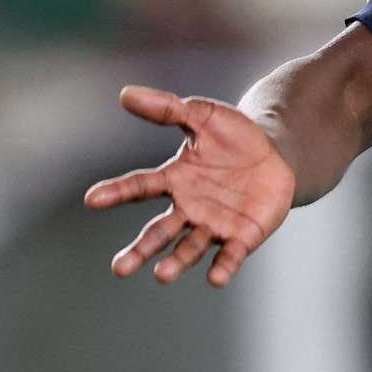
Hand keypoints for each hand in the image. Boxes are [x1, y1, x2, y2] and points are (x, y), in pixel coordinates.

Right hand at [84, 86, 295, 287]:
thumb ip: (168, 108)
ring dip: (176, 262)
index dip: (116, 192)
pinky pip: (230, 254)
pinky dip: (223, 266)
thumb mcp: (204, 116)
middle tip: (119, 269)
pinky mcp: (243, 235)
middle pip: (159, 232)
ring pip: (189, 248)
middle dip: (140, 250)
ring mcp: (215, 224)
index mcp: (174, 179)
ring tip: (161, 275)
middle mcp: (189, 208)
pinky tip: (216, 278)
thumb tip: (125, 93)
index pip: (139, 186)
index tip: (92, 198)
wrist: (278, 154)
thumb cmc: (234, 137)